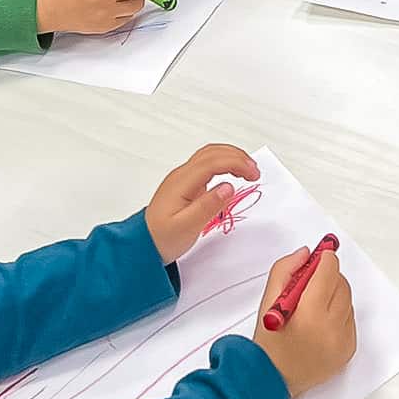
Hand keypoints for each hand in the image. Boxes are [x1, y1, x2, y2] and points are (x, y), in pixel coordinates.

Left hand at [146, 145, 258, 262]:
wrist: (143, 245)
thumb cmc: (162, 238)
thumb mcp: (187, 227)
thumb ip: (208, 206)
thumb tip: (228, 186)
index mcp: (182, 182)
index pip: (214, 162)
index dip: (237, 163)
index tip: (254, 175)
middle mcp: (181, 175)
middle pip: (213, 153)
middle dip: (238, 157)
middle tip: (255, 172)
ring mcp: (182, 178)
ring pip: (209, 155)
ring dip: (231, 156)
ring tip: (248, 169)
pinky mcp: (185, 184)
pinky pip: (207, 163)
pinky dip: (224, 162)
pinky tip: (232, 172)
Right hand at [252, 244, 356, 398]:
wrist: (274, 378)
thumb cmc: (269, 341)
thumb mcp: (269, 300)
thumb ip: (286, 269)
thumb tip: (306, 254)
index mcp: (310, 314)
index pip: (329, 271)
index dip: (323, 259)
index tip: (320, 256)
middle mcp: (331, 328)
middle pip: (341, 284)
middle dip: (328, 277)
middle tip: (312, 282)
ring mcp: (342, 341)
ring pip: (347, 301)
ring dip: (334, 296)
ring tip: (314, 306)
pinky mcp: (348, 350)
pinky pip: (350, 320)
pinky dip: (339, 315)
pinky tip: (321, 322)